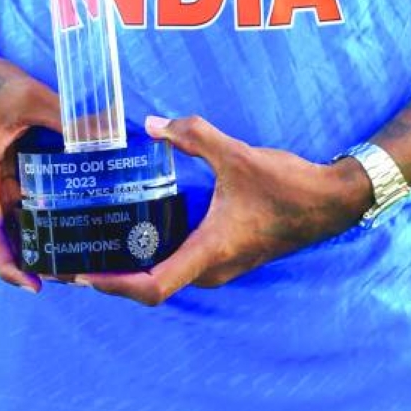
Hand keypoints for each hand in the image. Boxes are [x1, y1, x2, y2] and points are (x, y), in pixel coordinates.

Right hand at [0, 47, 62, 292]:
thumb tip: (109, 134)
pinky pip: (7, 203)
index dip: (10, 264)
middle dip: (27, 261)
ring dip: (28, 241)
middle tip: (67, 277)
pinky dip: (28, 217)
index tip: (35, 286)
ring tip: (66, 258)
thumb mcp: (32, 96)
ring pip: (4, 222)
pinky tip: (56, 222)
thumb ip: (68, 117)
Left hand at [75, 114, 371, 305]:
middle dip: (114, 273)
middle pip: (152, 285)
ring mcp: (221, 265)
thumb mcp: (237, 155)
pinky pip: (182, 263)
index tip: (84, 272)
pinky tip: (144, 225)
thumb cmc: (286, 186)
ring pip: (168, 275)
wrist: (329, 202)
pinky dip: (156, 253)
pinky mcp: (227, 255)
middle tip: (80, 248)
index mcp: (210, 252)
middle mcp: (212, 269)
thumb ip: (193, 136)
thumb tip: (152, 124)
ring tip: (103, 236)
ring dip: (135, 264)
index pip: (154, 287)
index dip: (116, 284)